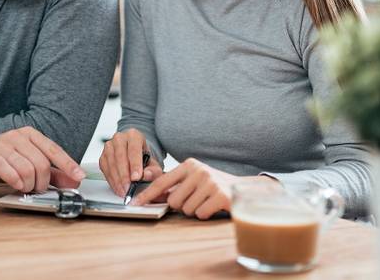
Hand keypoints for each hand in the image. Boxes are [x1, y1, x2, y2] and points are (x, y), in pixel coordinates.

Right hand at [0, 127, 85, 192]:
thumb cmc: (4, 160)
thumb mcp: (30, 164)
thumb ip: (53, 173)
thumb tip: (74, 181)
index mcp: (31, 135)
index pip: (54, 150)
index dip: (68, 165)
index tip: (79, 177)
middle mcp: (18, 136)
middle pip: (41, 162)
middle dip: (43, 181)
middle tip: (38, 188)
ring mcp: (3, 144)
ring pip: (26, 168)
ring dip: (29, 184)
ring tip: (25, 187)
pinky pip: (9, 171)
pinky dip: (16, 182)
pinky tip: (16, 185)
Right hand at [98, 128, 163, 195]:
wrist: (135, 156)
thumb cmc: (144, 159)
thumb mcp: (154, 164)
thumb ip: (153, 171)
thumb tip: (146, 175)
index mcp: (134, 135)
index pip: (134, 149)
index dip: (135, 164)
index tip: (136, 178)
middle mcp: (120, 138)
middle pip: (120, 156)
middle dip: (124, 175)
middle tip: (129, 188)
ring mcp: (109, 146)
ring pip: (111, 163)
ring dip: (117, 179)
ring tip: (124, 191)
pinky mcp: (103, 156)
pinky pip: (105, 169)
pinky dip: (111, 180)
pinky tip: (118, 188)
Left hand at [131, 158, 279, 219]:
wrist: (245, 189)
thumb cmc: (214, 186)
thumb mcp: (194, 180)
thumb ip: (175, 186)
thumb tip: (150, 197)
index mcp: (189, 165)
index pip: (161, 182)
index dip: (147, 195)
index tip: (134, 204)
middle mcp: (198, 171)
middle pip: (174, 201)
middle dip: (183, 206)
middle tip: (197, 200)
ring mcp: (210, 182)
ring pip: (186, 209)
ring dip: (195, 210)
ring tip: (207, 202)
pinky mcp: (220, 195)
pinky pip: (200, 214)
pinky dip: (206, 214)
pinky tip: (214, 206)